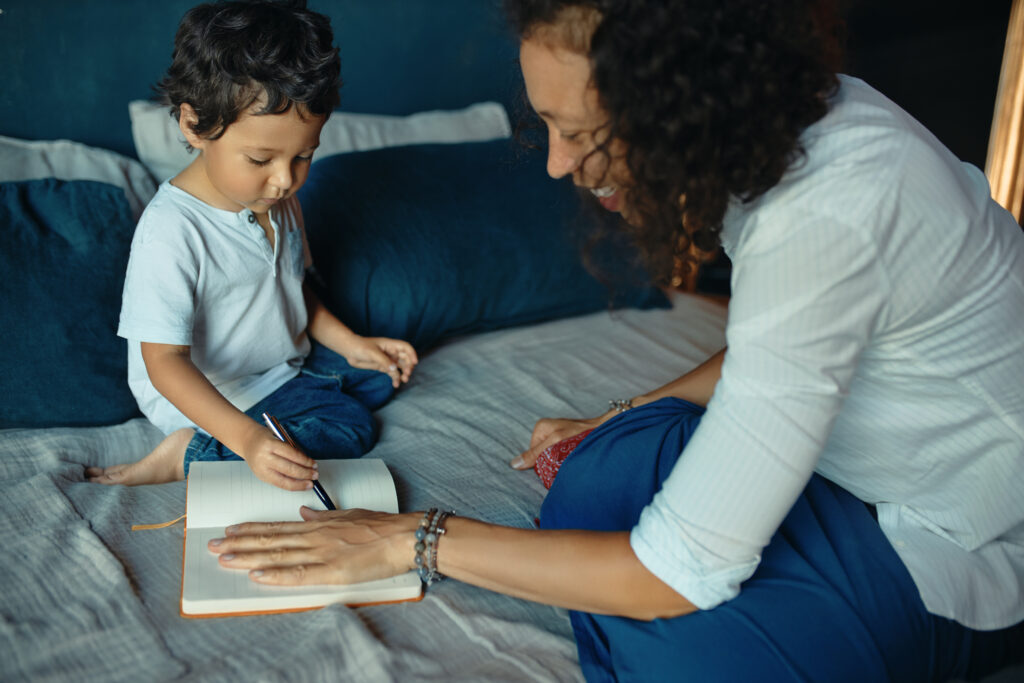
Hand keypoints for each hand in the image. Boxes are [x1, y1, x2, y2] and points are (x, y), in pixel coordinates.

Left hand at [207, 507, 419, 584]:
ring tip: (222, 558)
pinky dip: (276, 575)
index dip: (251, 530)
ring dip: (247, 557)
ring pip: (277, 555)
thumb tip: (303, 513)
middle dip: (238, 544)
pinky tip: (256, 575)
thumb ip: (323, 516)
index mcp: (318, 525)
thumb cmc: (382, 527)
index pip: (277, 527)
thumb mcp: (349, 515)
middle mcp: (314, 537)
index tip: (229, 531)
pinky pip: (298, 574)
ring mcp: (321, 553)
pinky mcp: (332, 570)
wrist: (403, 536)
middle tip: (210, 546)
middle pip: (269, 541)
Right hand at [239, 425, 320, 490]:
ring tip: (310, 483)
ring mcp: (261, 469)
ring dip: (299, 483)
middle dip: (305, 473)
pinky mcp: (261, 476)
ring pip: (283, 480)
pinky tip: (299, 485)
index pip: (292, 455)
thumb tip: (308, 464)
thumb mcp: (279, 437)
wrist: (247, 441)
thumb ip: (291, 449)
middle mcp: (264, 457)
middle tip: (315, 475)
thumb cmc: (265, 438)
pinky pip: (278, 484)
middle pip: (289, 469)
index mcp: (270, 444)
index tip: (314, 464)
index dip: (305, 461)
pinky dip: (291, 486)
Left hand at [344, 336, 418, 387]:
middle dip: (408, 366)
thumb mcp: (372, 353)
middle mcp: (391, 352)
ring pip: (400, 367)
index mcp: (390, 345)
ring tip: (404, 380)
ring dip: (403, 373)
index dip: (412, 354)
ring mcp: (387, 360)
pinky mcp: (383, 367)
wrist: (350, 351)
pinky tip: (396, 385)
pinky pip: (392, 373)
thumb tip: (394, 369)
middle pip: (405, 358)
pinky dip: (395, 379)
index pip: (405, 347)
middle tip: (407, 374)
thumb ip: (384, 361)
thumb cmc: (361, 347)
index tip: (415, 362)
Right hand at [511, 414, 608, 469]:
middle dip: (551, 461)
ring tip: (571, 461)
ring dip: (560, 462)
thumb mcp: (555, 443)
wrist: (605, 429)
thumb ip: (535, 454)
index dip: (541, 462)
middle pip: (542, 454)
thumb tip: (514, 464)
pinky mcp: (568, 441)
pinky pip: (561, 454)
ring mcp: (558, 435)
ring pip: (552, 455)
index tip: (553, 465)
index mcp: (541, 427)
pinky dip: (566, 460)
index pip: (533, 452)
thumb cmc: (581, 434)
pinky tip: (575, 459)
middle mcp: (548, 430)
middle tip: (563, 463)